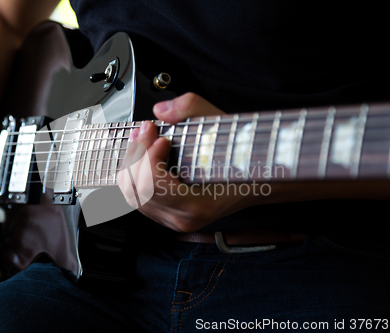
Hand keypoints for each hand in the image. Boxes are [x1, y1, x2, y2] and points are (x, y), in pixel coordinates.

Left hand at [118, 93, 252, 231]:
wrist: (258, 181)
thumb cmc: (243, 158)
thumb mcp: (221, 126)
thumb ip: (190, 109)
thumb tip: (161, 110)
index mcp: (195, 205)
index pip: (152, 184)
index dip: (148, 155)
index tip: (160, 135)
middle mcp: (182, 218)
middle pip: (135, 190)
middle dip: (135, 155)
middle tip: (145, 131)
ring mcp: (173, 220)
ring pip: (132, 196)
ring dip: (132, 164)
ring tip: (142, 139)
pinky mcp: (168, 215)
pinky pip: (139, 198)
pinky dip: (135, 175)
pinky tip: (143, 156)